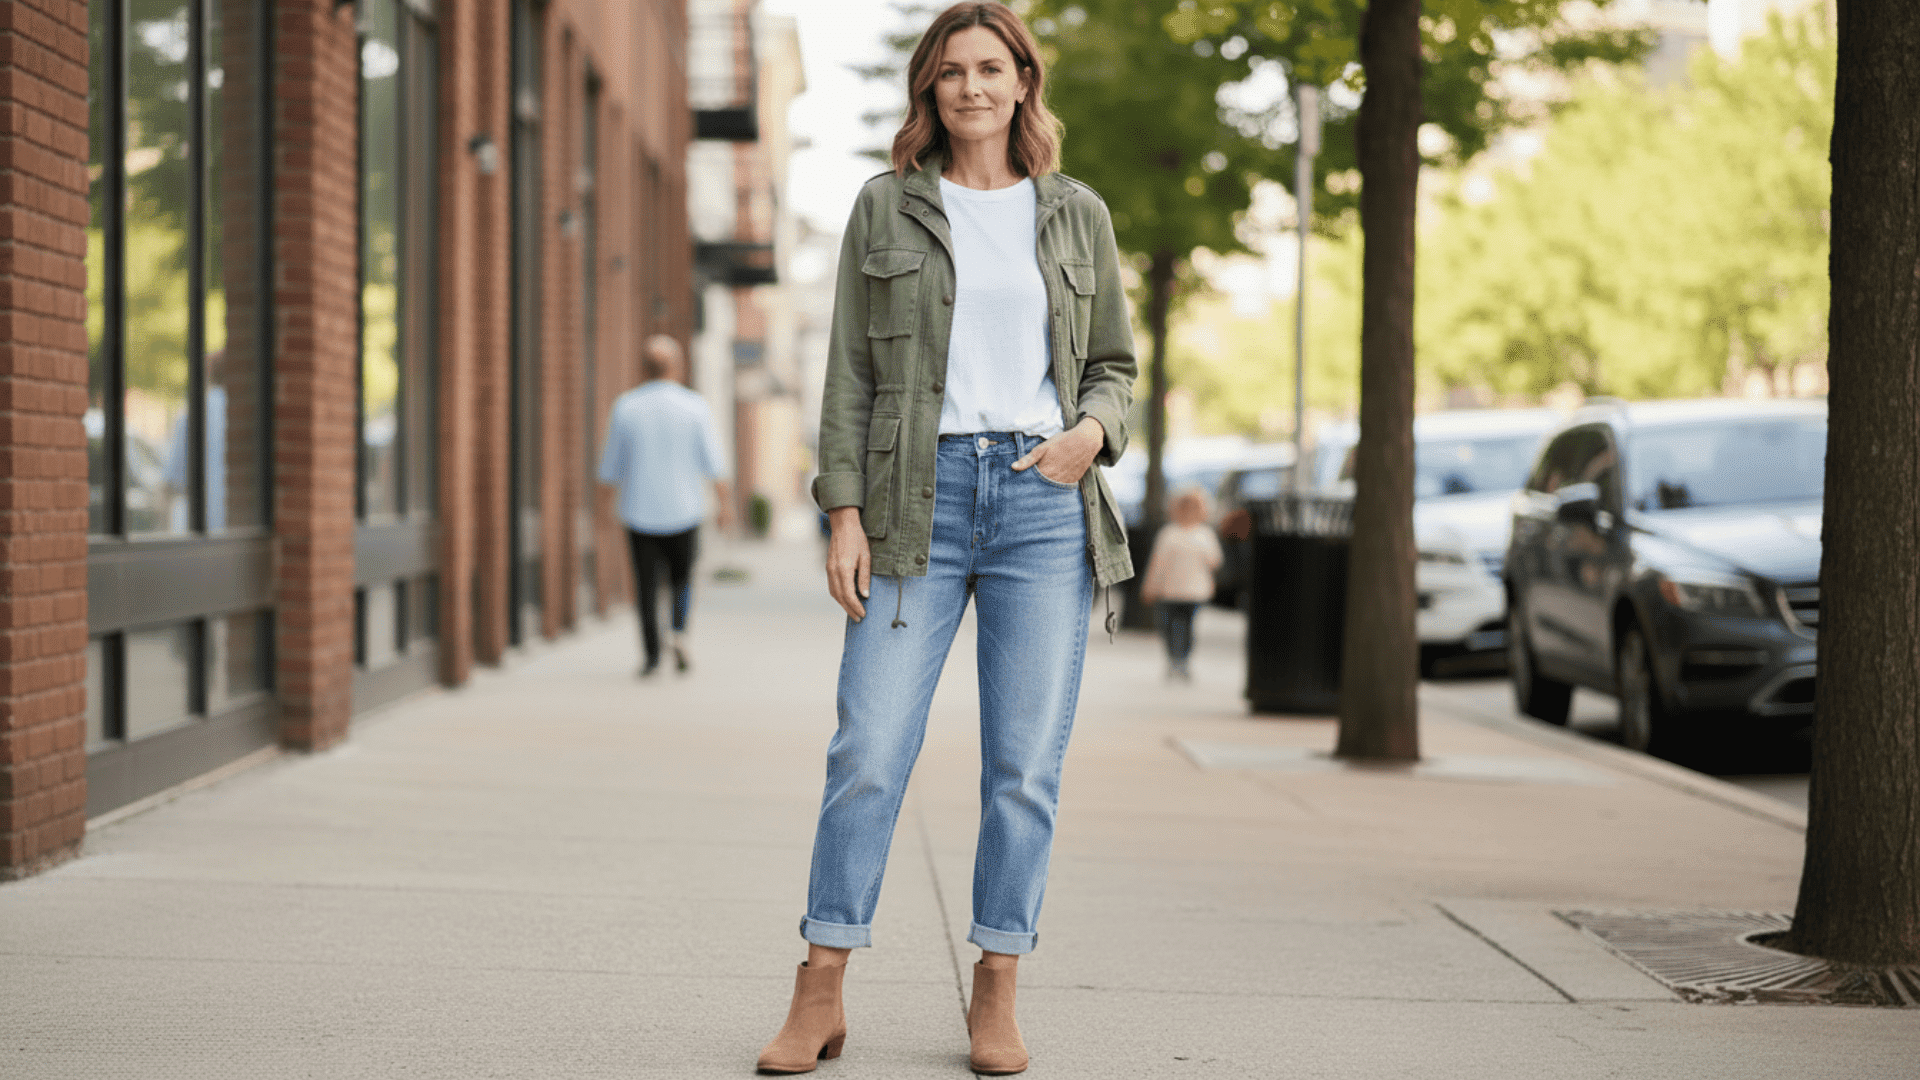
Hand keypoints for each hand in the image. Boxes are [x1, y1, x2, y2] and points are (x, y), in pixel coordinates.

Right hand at [825, 506, 870, 620]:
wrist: (843, 525)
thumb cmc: (857, 539)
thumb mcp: (866, 557)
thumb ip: (865, 577)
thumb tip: (865, 595)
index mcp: (844, 568)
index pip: (848, 594)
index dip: (855, 606)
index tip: (863, 614)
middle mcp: (833, 571)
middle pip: (839, 597)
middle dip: (849, 609)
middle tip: (859, 618)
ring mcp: (829, 569)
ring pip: (833, 593)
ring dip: (842, 604)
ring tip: (853, 612)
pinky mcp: (828, 567)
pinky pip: (832, 586)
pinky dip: (838, 596)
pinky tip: (846, 599)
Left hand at [1011, 417, 1103, 486]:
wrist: (1086, 441)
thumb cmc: (1063, 442)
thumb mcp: (1043, 447)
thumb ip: (1028, 459)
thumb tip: (1013, 467)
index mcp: (1044, 472)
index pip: (1030, 484)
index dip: (1025, 485)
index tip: (1018, 487)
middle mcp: (1054, 480)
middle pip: (1040, 489)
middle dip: (1034, 489)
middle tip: (1027, 492)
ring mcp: (1064, 482)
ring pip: (1051, 490)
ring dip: (1046, 490)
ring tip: (1039, 489)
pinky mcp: (1073, 481)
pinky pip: (1062, 488)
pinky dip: (1056, 487)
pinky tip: (1053, 484)